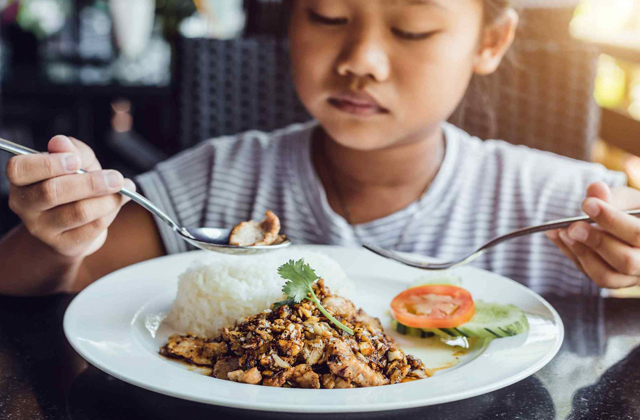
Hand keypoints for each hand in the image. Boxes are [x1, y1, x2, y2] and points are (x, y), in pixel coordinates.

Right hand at [6, 135, 135, 257]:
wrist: (76, 223)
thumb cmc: (73, 184)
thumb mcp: (75, 161)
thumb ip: (72, 150)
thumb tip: (62, 142)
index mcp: (21, 179)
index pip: (21, 169)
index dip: (48, 164)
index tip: (76, 161)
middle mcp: (24, 204)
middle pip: (52, 192)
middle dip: (90, 183)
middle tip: (116, 178)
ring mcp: (41, 228)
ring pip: (78, 212)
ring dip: (107, 199)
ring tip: (123, 189)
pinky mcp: (63, 244)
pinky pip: (92, 227)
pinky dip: (111, 212)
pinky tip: (119, 202)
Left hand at [545, 182, 639, 288]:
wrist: (626, 226)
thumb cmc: (630, 210)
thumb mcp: (626, 198)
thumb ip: (612, 196)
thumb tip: (595, 189)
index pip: (637, 234)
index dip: (611, 219)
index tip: (587, 204)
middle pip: (626, 261)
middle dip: (596, 242)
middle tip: (573, 226)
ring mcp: (630, 277)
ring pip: (606, 276)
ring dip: (580, 252)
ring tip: (563, 232)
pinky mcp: (610, 281)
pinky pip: (589, 275)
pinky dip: (571, 254)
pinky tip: (557, 236)